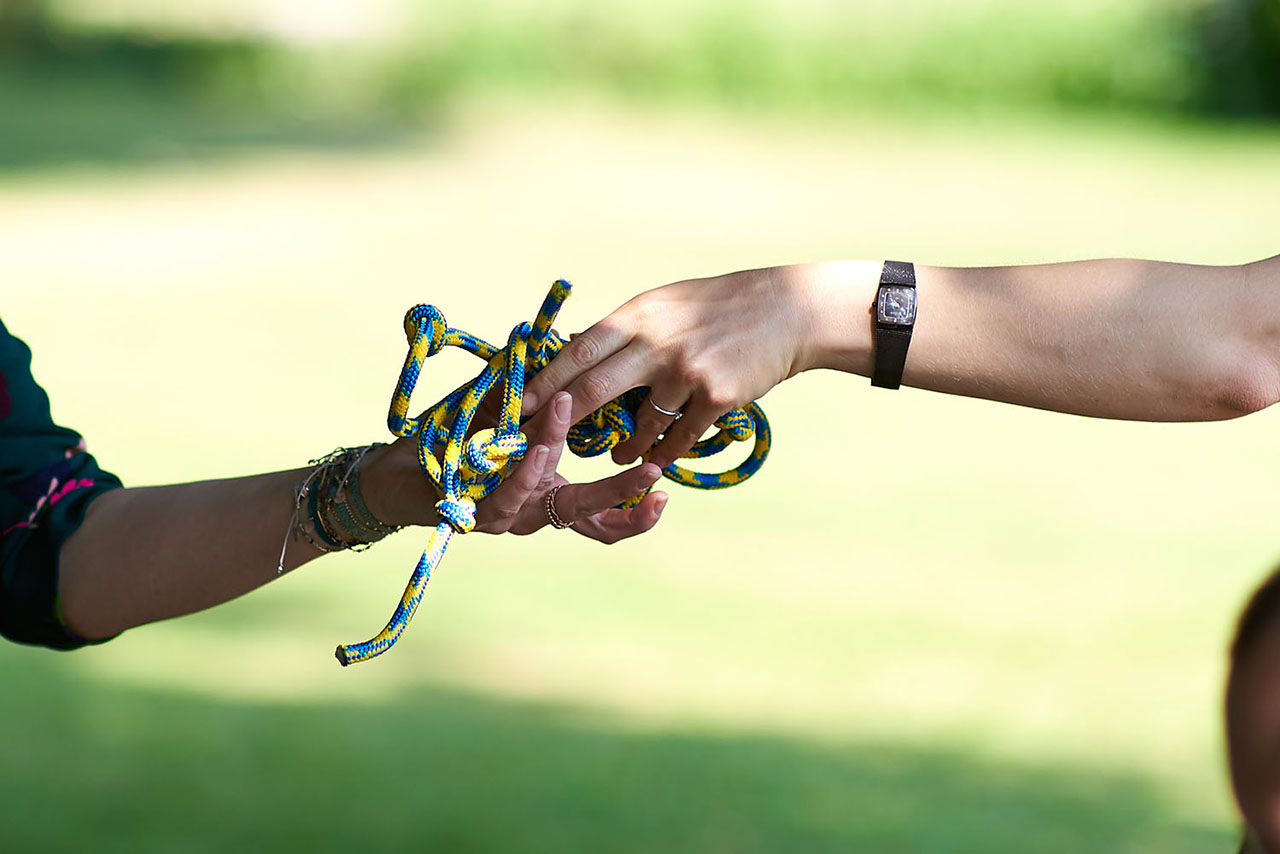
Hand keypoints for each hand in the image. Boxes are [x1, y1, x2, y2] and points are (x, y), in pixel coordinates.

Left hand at [364, 392, 667, 543]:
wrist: (392, 472)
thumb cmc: (450, 442)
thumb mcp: (503, 414)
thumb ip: (537, 399)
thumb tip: (572, 355)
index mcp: (547, 493)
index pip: (601, 514)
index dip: (634, 508)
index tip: (663, 479)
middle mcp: (533, 513)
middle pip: (593, 522)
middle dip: (629, 504)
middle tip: (655, 475)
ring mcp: (508, 518)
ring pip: (559, 508)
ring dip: (590, 480)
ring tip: (616, 450)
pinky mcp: (476, 515)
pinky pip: (512, 496)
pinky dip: (531, 469)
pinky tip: (542, 446)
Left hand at [522, 266, 822, 468]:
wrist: (787, 312)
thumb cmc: (721, 306)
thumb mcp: (667, 305)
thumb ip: (628, 331)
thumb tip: (581, 353)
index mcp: (638, 314)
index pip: (578, 350)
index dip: (544, 381)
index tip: (517, 403)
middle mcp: (656, 341)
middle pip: (593, 389)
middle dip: (559, 420)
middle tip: (535, 443)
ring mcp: (685, 371)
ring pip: (637, 423)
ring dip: (623, 445)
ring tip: (615, 453)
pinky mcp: (714, 397)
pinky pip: (676, 438)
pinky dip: (661, 452)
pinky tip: (654, 459)